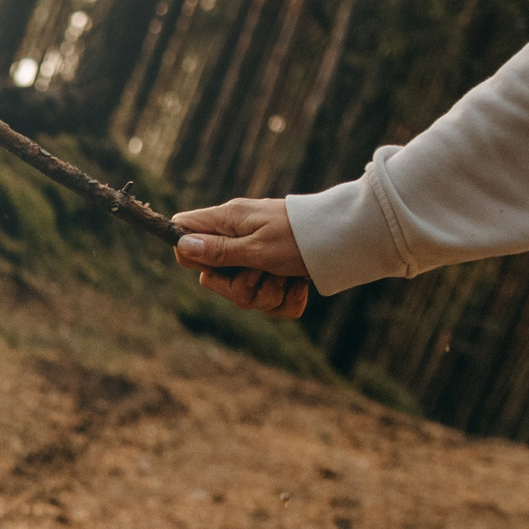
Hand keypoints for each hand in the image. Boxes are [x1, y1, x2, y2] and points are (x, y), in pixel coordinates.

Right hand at [171, 197, 310, 320]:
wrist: (346, 239)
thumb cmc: (299, 236)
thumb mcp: (255, 247)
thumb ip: (218, 250)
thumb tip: (181, 244)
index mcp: (228, 223)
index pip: (184, 232)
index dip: (189, 255)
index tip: (212, 265)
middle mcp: (240, 241)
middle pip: (213, 280)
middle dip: (238, 288)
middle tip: (260, 272)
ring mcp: (259, 261)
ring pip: (244, 297)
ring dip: (268, 294)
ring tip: (287, 275)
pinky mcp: (278, 277)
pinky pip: (271, 305)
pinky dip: (288, 299)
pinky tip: (299, 284)